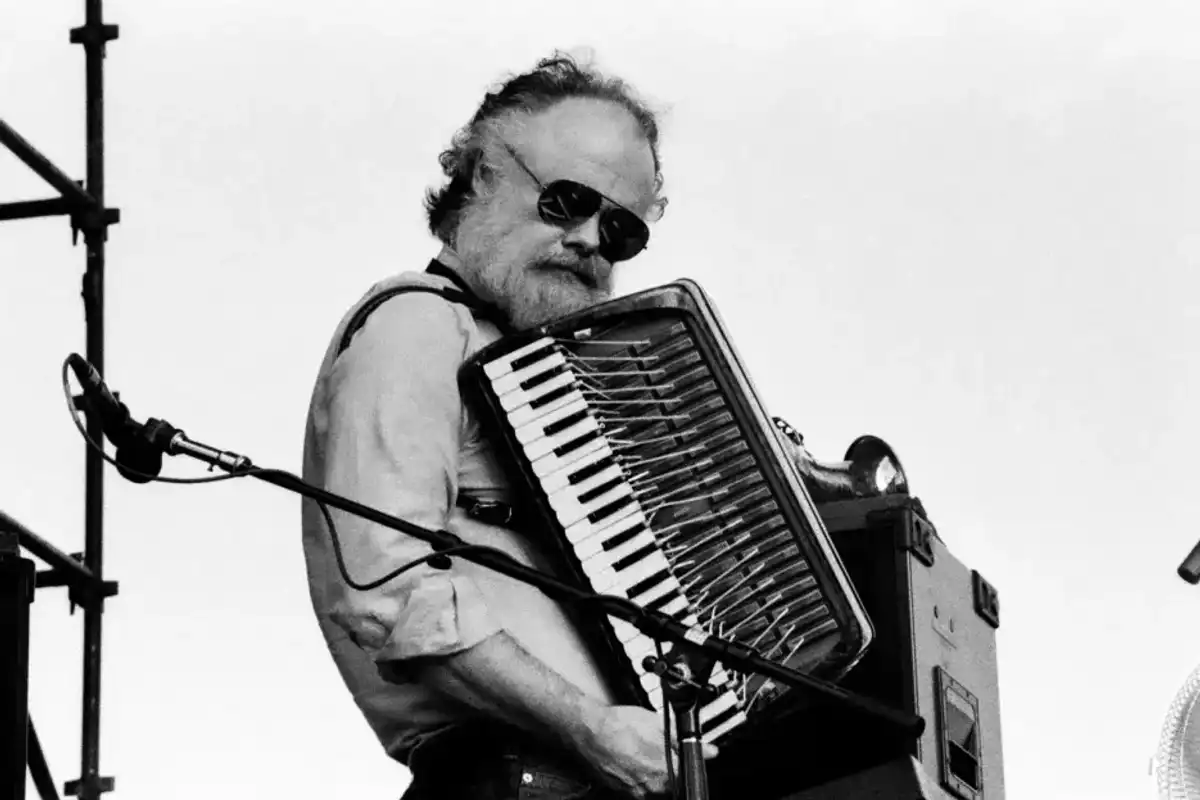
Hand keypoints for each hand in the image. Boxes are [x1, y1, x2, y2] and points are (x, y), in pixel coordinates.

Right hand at [574, 705, 718, 797]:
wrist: (588, 731)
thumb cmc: (619, 726)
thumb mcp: (658, 725)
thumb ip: (686, 742)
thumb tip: (710, 750)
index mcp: (666, 774)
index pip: (691, 775)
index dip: (692, 762)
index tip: (692, 754)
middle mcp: (652, 789)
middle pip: (674, 783)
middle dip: (672, 766)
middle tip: (661, 748)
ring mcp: (635, 793)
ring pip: (656, 786)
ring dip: (655, 771)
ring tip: (644, 750)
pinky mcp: (622, 791)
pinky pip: (639, 786)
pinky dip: (639, 774)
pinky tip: (632, 757)